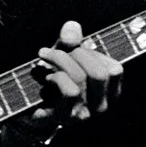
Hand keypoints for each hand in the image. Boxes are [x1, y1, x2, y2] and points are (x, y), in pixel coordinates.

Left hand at [11, 19, 123, 138]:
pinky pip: (69, 91)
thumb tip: (72, 27)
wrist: (30, 109)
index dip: (92, 54)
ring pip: (81, 78)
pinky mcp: (67, 118)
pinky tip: (45, 78)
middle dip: (74, 54)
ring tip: (43, 61)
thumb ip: (71, 40)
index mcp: (110, 92)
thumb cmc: (53, 80)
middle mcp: (102, 106)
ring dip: (59, 61)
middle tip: (51, 51)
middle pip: (99, 74)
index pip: (114, 70)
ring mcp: (86, 115)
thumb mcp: (65, 55)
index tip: (72, 49)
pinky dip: (55, 77)